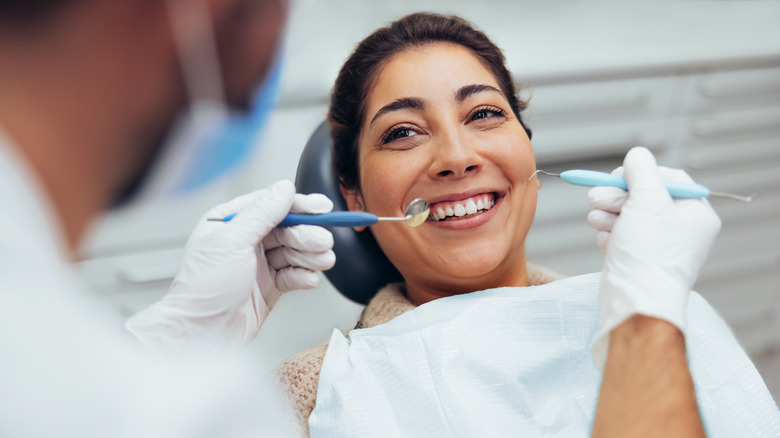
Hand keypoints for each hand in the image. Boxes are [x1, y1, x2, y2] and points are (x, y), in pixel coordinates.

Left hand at [126, 180, 335, 357]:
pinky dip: (304, 276)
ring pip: (294, 251)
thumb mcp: (232, 241)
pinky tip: (309, 278)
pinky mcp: (269, 286)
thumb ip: (261, 213)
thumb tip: (283, 190)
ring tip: (322, 261)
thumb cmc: (203, 289)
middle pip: (286, 228)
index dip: (297, 205)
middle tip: (323, 241)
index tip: (320, 207)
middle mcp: (245, 241)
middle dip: (307, 234)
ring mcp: (258, 264)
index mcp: (229, 222)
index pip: (269, 205)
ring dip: (310, 255)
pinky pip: (293, 274)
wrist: (202, 334)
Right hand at [586, 147, 720, 368]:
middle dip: (617, 195)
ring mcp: (658, 248)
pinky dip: (609, 236)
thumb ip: (642, 171)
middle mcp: (680, 232)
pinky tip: (606, 242)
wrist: (635, 303)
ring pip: (628, 216)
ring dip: (607, 213)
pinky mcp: (637, 261)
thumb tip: (637, 155)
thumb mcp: (648, 200)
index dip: (641, 174)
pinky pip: (620, 237)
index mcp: (696, 215)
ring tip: (597, 220)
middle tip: (597, 197)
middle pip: (644, 197)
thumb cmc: (649, 255)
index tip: (620, 176)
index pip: (670, 178)